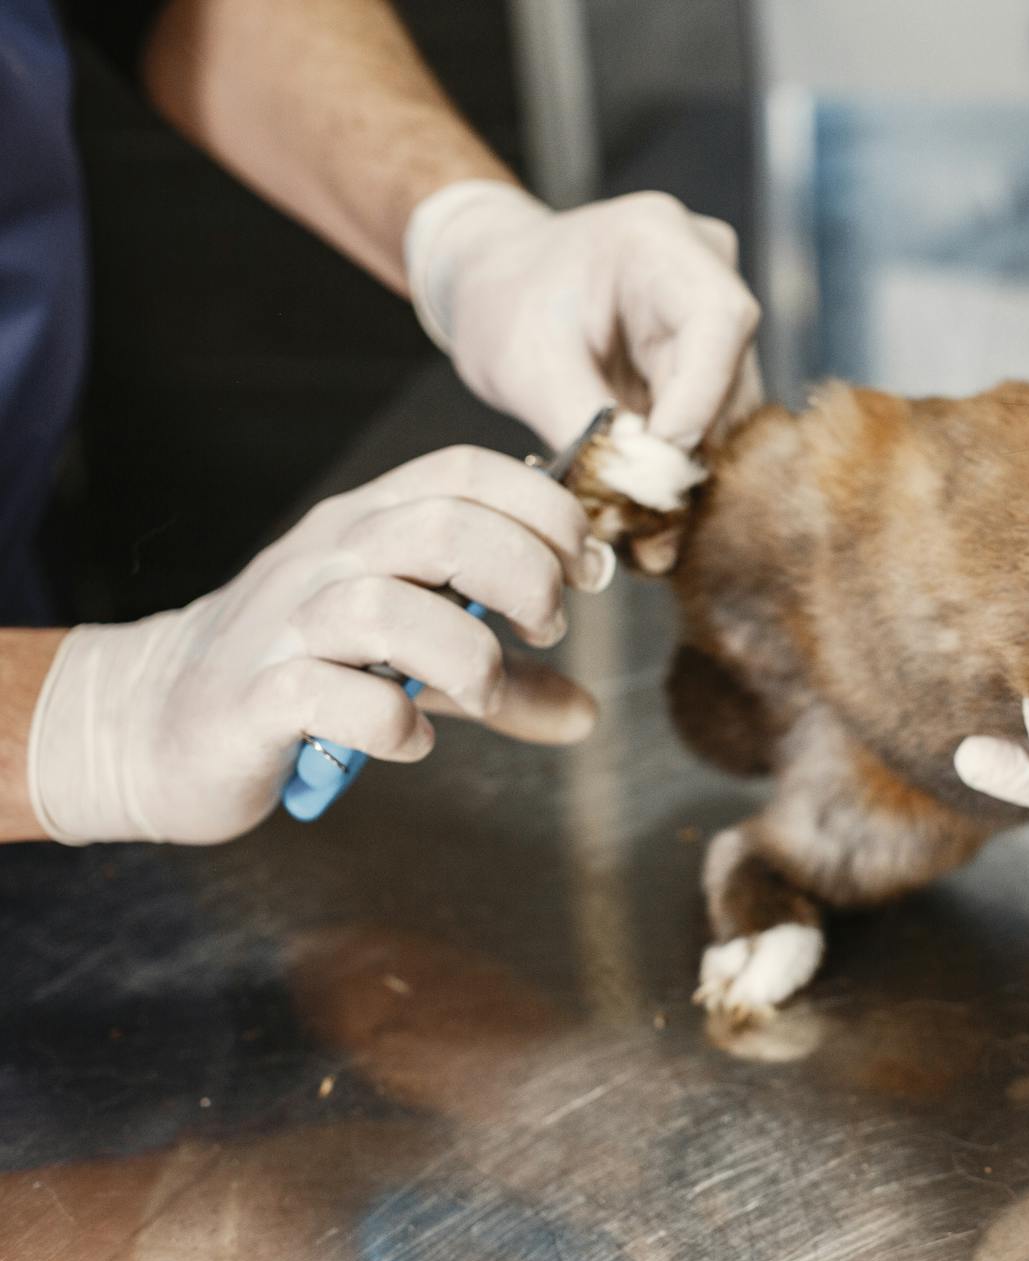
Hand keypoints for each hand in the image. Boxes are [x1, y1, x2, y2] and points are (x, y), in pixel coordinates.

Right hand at [27, 446, 613, 845]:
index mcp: (371, 522)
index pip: (468, 470)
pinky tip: (411, 741)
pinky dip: (392, 725)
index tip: (584, 574)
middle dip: (525, 579)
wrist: (158, 720)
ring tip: (485, 693)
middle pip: (445, 527)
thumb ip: (505, 682)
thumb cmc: (305, 675)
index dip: (547, 511)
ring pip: (389, 608)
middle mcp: (328, 556)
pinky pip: (333, 696)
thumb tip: (589, 713)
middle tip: (544, 633)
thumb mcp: (417, 665)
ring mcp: (286, 623)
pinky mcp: (256, 698)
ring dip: (468, 660)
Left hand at [405, 180, 761, 504]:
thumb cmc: (504, 303)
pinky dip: (677, 457)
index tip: (657, 459)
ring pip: (730, 406)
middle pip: (731, 372)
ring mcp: (715, 312)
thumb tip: (635, 495)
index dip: (701, 398)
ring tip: (631, 507)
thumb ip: (585, 426)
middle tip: (639, 511)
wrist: (498, 286)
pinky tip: (638, 485)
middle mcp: (707, 269)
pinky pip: (713, 417)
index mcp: (659, 242)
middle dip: (687, 446)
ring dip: (684, 461)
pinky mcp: (712, 354)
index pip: (719, 320)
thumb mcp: (525, 365)